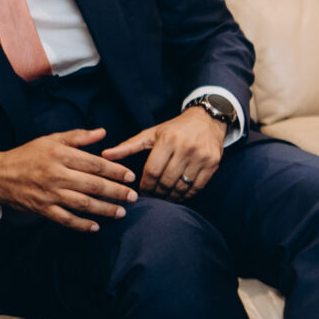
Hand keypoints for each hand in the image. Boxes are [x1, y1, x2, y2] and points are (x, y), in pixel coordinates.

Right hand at [0, 128, 137, 231]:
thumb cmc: (27, 155)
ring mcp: (48, 193)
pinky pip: (65, 219)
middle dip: (116, 192)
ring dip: (105, 209)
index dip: (116, 171)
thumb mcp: (50, 140)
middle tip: (134, 196)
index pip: (95, 163)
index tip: (131, 176)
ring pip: (83, 203)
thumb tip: (103, 132)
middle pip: (93, 185)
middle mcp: (55, 174)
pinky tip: (96, 226)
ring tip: (121, 212)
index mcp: (59, 154)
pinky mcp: (41, 208)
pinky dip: (82, 224)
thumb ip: (78, 136)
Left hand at [104, 107, 225, 200]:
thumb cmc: (175, 129)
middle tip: (152, 197)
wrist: (207, 120)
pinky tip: (178, 195)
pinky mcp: (213, 164)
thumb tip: (105, 155)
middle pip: (166, 181)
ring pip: (182, 186)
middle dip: (157, 193)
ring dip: (170, 197)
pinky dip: (186, 195)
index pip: (152, 171)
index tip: (141, 191)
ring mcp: (201, 157)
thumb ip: (128, 146)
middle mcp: (186, 148)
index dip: (145, 185)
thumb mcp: (151, 134)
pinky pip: (197, 187)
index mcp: (168, 140)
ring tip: (163, 198)